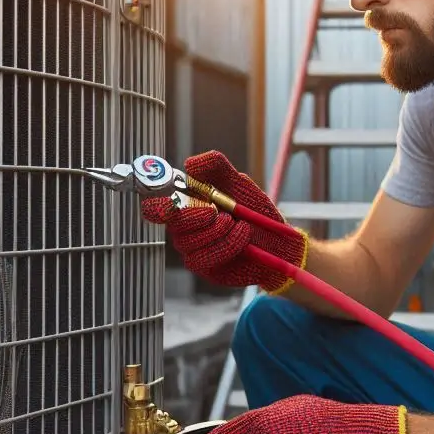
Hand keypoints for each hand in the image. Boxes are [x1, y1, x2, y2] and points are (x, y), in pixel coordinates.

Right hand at [141, 151, 306, 292]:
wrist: (279, 239)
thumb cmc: (254, 210)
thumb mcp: (238, 181)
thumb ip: (216, 166)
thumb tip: (189, 164)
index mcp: (185, 206)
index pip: (154, 209)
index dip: (155, 206)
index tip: (170, 203)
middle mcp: (184, 231)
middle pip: (173, 225)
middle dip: (197, 215)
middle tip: (219, 211)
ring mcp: (193, 251)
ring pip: (190, 242)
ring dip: (219, 229)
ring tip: (236, 223)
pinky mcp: (205, 268)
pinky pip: (206, 257)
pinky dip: (229, 242)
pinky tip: (243, 236)